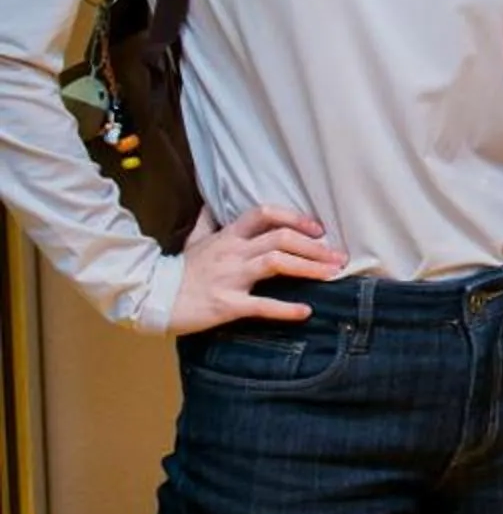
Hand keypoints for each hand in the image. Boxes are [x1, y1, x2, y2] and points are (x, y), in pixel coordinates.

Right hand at [165, 203, 346, 332]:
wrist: (152, 298)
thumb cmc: (179, 271)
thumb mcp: (192, 241)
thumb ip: (206, 222)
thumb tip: (210, 202)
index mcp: (228, 236)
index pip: (264, 213)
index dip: (294, 217)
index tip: (318, 228)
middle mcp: (232, 252)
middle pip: (280, 238)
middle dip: (314, 246)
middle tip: (339, 257)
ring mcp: (230, 277)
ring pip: (276, 262)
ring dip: (308, 267)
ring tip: (333, 274)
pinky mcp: (227, 303)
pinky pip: (260, 304)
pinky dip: (285, 308)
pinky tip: (305, 311)